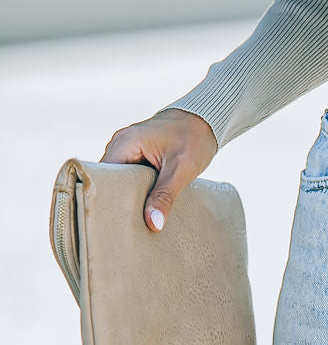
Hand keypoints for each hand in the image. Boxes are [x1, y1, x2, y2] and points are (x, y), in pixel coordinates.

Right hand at [99, 108, 217, 231]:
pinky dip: (137, 187)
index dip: (106, 199)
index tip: (113, 222)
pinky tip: (145, 204)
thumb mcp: (181, 169)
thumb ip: (165, 196)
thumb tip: (153, 224)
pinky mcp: (139, 152)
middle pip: (109, 180)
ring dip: (128, 195)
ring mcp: (128, 147)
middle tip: (124, 226)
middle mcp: (120, 144)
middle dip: (118, 200)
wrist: (207, 118)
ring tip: (134, 219)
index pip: (101, 177)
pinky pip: (130, 174)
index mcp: (124, 143)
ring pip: (120, 178)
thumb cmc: (195, 137)